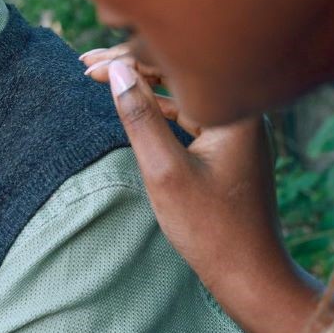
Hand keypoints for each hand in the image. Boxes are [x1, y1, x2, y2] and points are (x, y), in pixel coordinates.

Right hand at [81, 44, 325, 332]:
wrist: (250, 273)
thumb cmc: (210, 228)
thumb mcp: (163, 170)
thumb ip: (139, 117)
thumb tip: (115, 70)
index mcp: (233, 108)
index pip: (172, 63)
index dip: (123, 58)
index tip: (84, 66)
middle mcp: (239, 110)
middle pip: (177, 71)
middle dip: (129, 64)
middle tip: (83, 64)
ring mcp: (235, 128)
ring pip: (179, 90)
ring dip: (139, 83)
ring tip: (99, 79)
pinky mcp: (227, 145)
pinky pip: (187, 111)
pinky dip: (156, 105)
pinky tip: (133, 105)